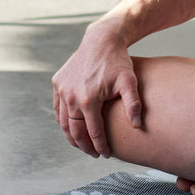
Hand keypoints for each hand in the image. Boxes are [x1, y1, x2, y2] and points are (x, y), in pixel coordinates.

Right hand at [51, 25, 142, 158]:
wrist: (101, 40)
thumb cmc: (118, 62)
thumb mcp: (129, 82)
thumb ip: (133, 105)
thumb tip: (136, 126)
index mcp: (88, 100)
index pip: (93, 132)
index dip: (100, 146)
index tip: (106, 154)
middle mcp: (71, 96)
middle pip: (75, 131)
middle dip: (84, 146)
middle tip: (93, 154)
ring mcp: (62, 89)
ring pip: (63, 122)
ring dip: (71, 136)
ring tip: (82, 145)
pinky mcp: (57, 82)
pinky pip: (57, 108)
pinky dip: (63, 120)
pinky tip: (72, 127)